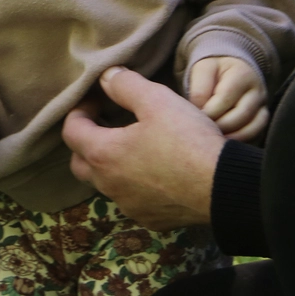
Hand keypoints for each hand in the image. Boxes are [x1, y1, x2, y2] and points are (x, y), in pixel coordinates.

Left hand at [61, 66, 224, 230]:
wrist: (223, 187)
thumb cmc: (186, 140)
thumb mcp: (157, 100)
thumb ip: (125, 85)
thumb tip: (105, 76)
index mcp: (103, 154)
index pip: (71, 131)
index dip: (79, 110)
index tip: (98, 100)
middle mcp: (108, 185)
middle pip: (81, 162)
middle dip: (88, 141)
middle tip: (107, 123)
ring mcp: (129, 206)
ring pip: (107, 183)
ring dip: (112, 164)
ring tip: (134, 145)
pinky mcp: (150, 219)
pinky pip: (132, 199)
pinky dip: (135, 184)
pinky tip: (156, 171)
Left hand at [188, 56, 268, 141]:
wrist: (230, 70)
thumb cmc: (214, 71)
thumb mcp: (203, 70)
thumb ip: (199, 90)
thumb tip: (200, 115)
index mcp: (242, 74)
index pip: (225, 98)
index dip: (208, 111)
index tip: (194, 118)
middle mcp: (257, 91)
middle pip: (241, 115)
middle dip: (219, 126)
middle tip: (203, 131)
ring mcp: (262, 106)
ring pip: (251, 128)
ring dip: (230, 136)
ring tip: (213, 138)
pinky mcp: (262, 119)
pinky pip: (255, 135)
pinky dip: (240, 140)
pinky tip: (224, 141)